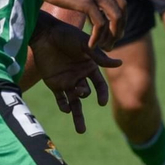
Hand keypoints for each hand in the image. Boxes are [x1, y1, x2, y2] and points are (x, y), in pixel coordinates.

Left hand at [29, 16, 120, 132]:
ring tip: (81, 130)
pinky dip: (64, 106)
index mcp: (89, 67)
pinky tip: (66, 108)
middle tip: (81, 92)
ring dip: (77, 116)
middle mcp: (79, 76)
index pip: (99, 85)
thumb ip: (99, 57)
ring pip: (75, 103)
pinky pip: (61, 100)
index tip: (101, 102)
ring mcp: (67, 81)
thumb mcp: (84, 45)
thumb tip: (120, 63)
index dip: (102, 94)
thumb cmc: (66, 35)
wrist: (44, 34)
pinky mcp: (54, 85)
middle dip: (85, 96)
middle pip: (87, 94)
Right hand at [34, 0, 125, 49]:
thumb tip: (100, 7)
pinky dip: (98, 37)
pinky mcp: (87, 2)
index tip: (115, 33)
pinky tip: (91, 45)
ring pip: (114, 19)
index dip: (122, 20)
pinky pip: (100, 24)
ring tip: (104, 47)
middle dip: (119, 30)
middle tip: (112, 43)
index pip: (122, 3)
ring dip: (111, 36)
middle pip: (122, 11)